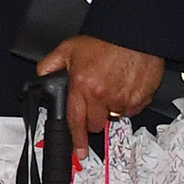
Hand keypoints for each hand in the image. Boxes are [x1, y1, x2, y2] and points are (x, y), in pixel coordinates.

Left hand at [37, 37, 164, 158]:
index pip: (76, 121)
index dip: (77, 139)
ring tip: (112, 85)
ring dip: (111, 107)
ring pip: (114, 116)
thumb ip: (51, 65)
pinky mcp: (141, 98)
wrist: (135, 31)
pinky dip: (128, 101)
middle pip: (96, 123)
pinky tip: (125, 84)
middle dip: (94, 116)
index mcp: (83, 85)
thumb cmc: (106, 39)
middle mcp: (103, 95)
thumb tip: (42, 78)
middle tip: (96, 97)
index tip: (79, 152)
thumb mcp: (69, 48)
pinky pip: (132, 109)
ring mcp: (123, 98)